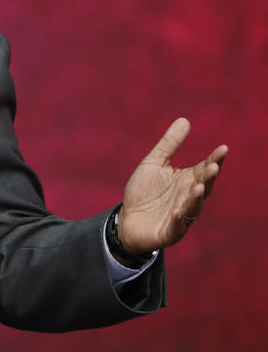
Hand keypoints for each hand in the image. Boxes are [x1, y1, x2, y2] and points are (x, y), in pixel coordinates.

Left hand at [118, 117, 227, 254]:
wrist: (127, 220)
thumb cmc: (143, 192)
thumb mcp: (154, 164)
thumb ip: (168, 145)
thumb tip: (184, 120)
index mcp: (187, 180)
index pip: (204, 168)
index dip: (214, 160)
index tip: (223, 148)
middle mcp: (188, 197)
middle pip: (203, 186)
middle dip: (208, 178)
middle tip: (213, 167)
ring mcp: (181, 215)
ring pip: (192, 206)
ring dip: (196, 198)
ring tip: (198, 187)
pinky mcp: (170, 231)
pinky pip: (176, 225)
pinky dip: (178, 219)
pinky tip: (177, 211)